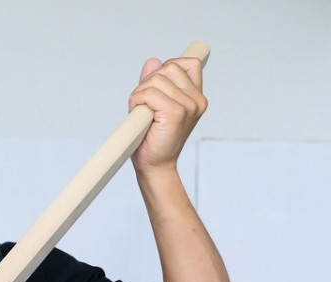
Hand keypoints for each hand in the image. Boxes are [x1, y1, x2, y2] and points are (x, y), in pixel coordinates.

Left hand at [129, 55, 207, 173]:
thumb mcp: (155, 106)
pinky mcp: (176, 113)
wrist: (154, 166)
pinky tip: (139, 114)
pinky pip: (150, 93)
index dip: (168, 68)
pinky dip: (137, 100)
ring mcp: (188, 106)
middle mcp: (196, 100)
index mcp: (196, 97)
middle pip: (169, 67)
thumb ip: (155, 83)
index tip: (155, 86)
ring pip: (157, 79)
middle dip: (148, 81)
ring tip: (141, 111)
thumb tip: (153, 61)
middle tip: (142, 104)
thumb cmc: (154, 140)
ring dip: (140, 93)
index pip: (189, 63)